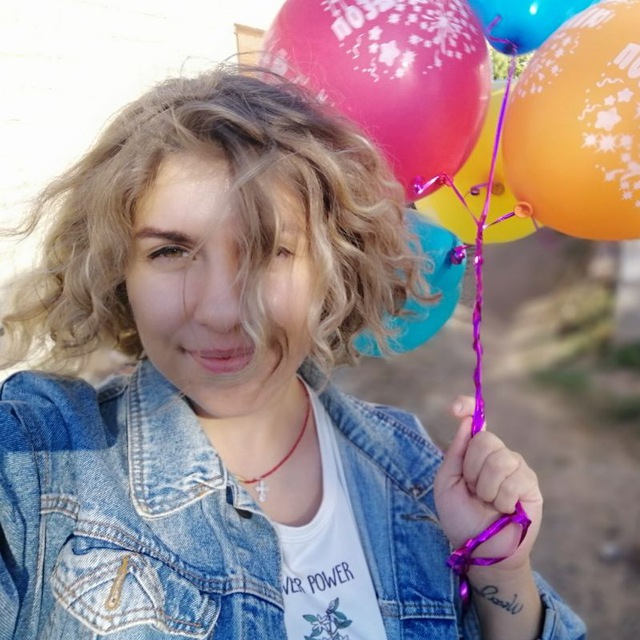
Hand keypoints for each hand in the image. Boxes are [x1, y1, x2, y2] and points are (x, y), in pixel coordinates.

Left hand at [434, 396, 542, 573]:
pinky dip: (503, 498)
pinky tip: (505, 509)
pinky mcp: (531, 484)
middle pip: (485, 440)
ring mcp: (516, 467)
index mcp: (474, 452)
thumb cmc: (460, 517)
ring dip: (486, 488)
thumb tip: (466, 421)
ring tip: (488, 502)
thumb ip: (455, 452)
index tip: (455, 408)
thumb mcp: (447, 483)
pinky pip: (514, 479)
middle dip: (472, 469)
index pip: (475, 419)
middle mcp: (497, 454)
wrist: (480, 548)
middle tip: (473, 490)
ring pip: (499, 460)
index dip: (467, 407)